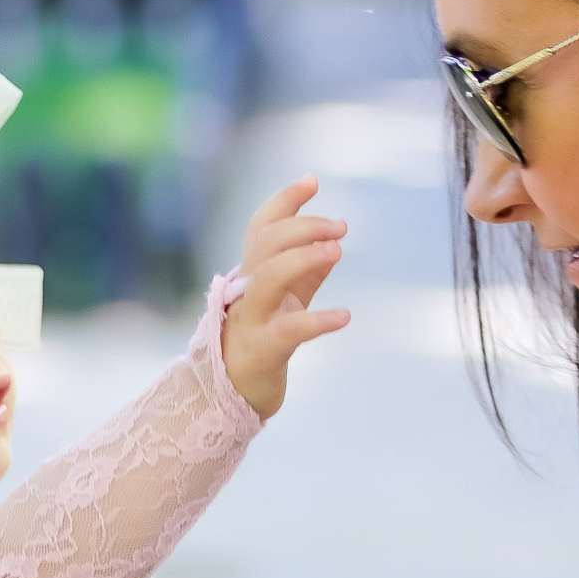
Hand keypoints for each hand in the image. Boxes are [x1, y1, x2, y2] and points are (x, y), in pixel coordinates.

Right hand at [222, 175, 349, 417]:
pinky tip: (344, 316)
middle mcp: (244, 291)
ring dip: (303, 258)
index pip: (261, 226)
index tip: (312, 181)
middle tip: (342, 228)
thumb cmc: (261, 344)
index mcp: (250, 274)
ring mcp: (250, 320)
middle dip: (304, 227)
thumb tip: (331, 242)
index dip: (284, 201)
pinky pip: (290, 330)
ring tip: (337, 252)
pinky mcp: (262, 350)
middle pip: (266, 243)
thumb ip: (304, 272)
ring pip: (268, 277)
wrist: (233, 396)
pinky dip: (318, 321)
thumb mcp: (284, 302)